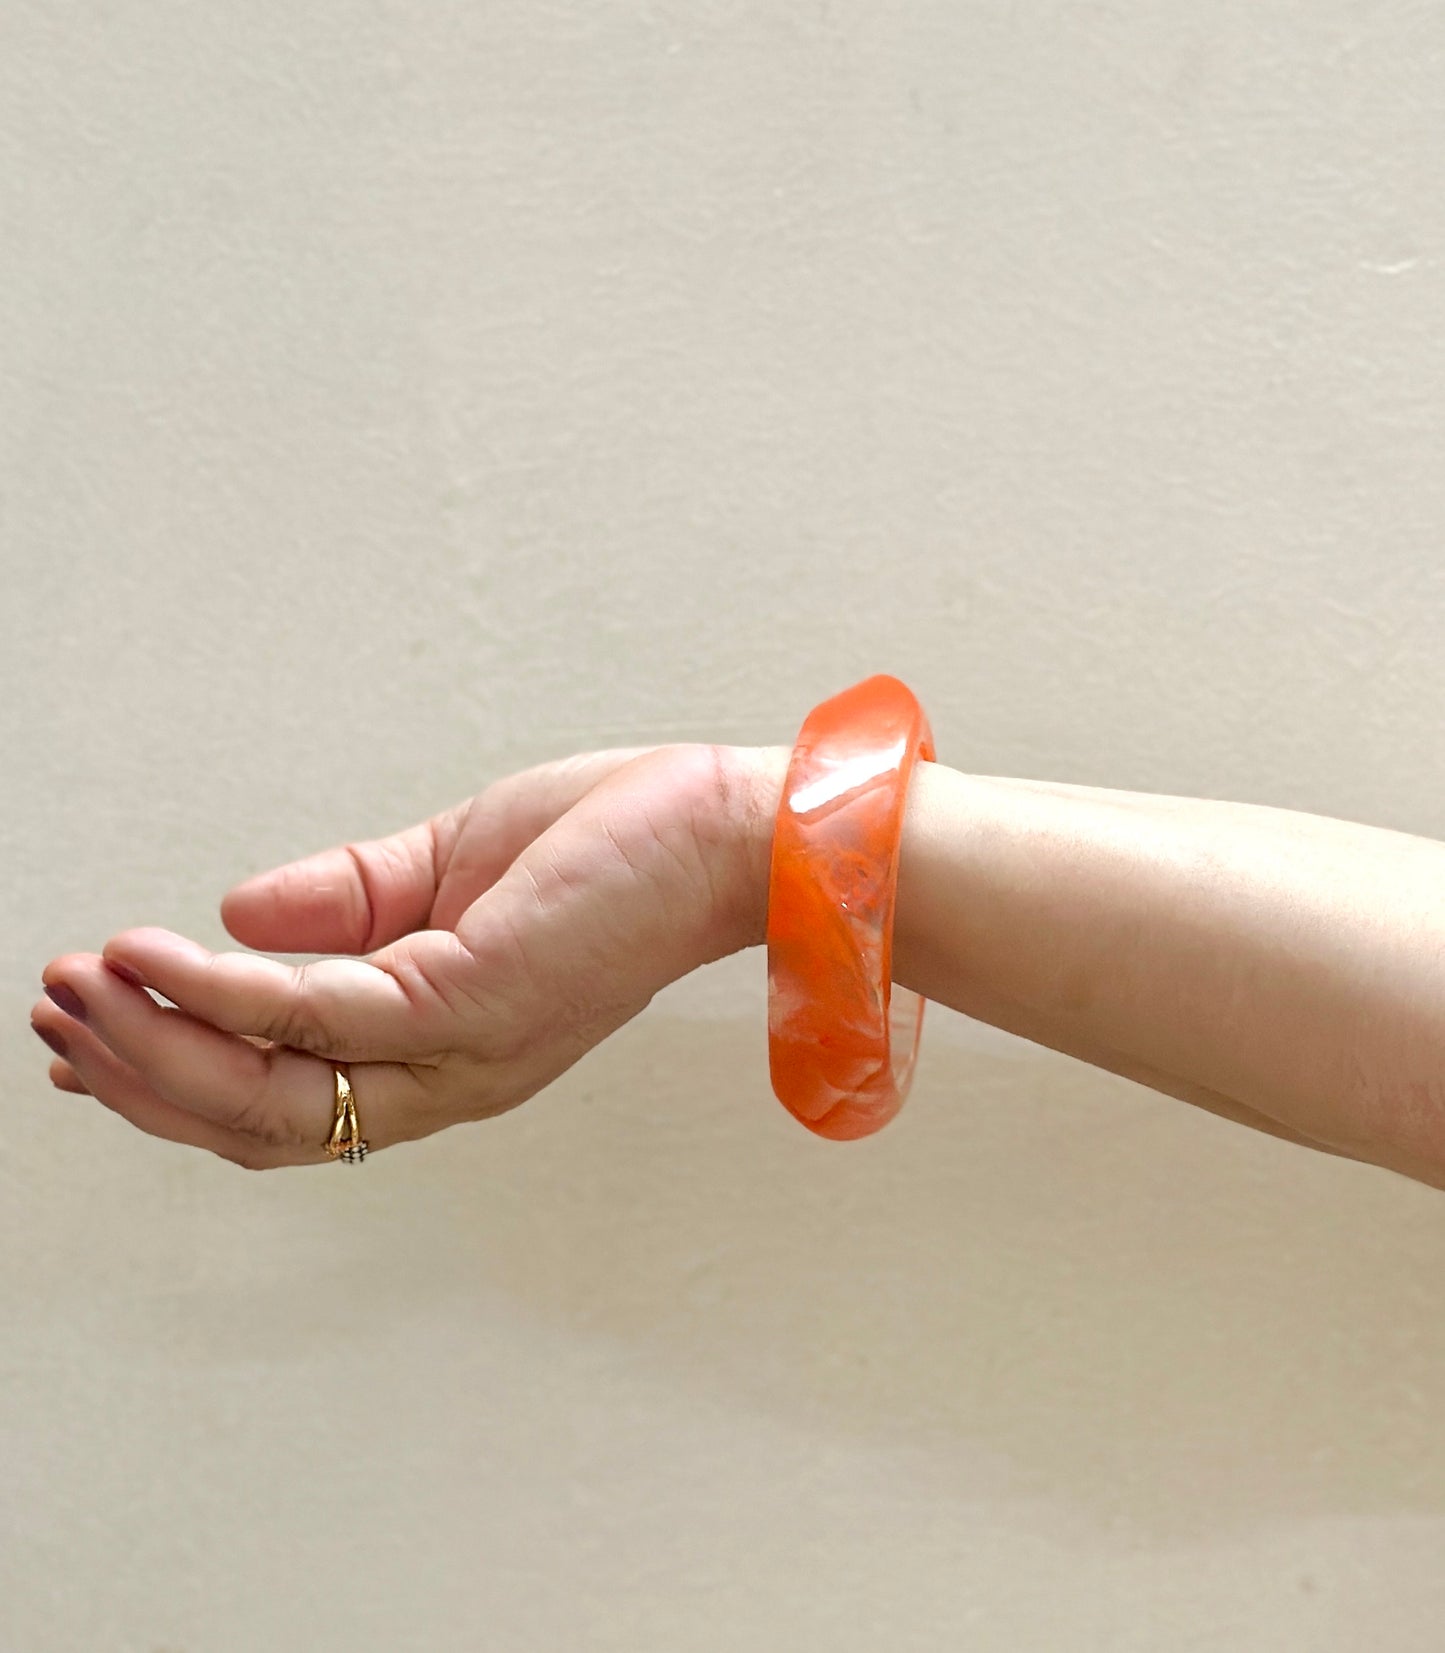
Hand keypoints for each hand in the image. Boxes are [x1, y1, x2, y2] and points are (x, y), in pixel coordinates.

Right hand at [31, 743, 769, 1168]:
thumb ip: (343, 905)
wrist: (726, 831)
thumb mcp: (448, 874)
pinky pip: (317, 1010)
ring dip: (154, 1044)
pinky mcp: (472, 997)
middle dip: (141, 1077)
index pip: (281, 1100)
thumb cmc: (610, 849)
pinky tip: (151, 953)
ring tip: (74, 988)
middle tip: (54, 1020)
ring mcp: (457, 1048)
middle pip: (254, 1121)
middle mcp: (442, 1076)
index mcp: (435, 1052)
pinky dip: (220, 989)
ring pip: (268, 1088)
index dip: (173, 1083)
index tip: (87, 1040)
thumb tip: (234, 912)